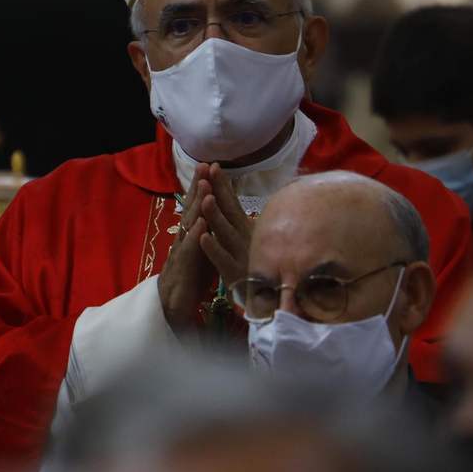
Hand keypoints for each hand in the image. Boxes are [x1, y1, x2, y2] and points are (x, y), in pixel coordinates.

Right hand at [158, 169, 213, 331]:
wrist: (173, 304)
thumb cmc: (192, 275)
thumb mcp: (204, 249)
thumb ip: (210, 231)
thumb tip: (222, 212)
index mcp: (193, 232)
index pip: (199, 205)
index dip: (204, 186)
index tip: (211, 165)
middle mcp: (186, 237)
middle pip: (192, 208)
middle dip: (198, 187)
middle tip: (203, 166)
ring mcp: (182, 251)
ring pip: (190, 225)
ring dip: (197, 206)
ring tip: (204, 188)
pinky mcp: (183, 268)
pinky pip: (190, 251)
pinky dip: (196, 237)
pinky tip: (201, 225)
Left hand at [195, 163, 253, 291]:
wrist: (269, 306)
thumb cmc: (260, 271)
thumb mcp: (256, 244)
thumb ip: (251, 226)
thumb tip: (247, 206)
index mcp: (247, 231)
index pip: (234, 204)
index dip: (224, 185)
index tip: (214, 166)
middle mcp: (245, 239)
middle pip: (230, 212)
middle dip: (219, 190)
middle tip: (210, 170)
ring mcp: (240, 256)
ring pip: (225, 233)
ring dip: (215, 216)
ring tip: (206, 198)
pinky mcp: (235, 275)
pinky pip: (222, 260)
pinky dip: (212, 248)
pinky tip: (203, 237)